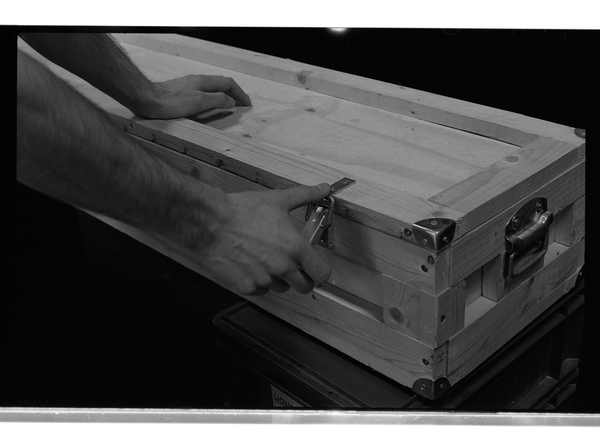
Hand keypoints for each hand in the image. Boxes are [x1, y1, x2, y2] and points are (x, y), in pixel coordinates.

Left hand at [142, 74, 251, 118]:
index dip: (239, 93)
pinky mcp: (181, 91)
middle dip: (234, 92)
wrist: (148, 99)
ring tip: (230, 103)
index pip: (228, 83)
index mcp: (204, 81)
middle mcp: (197, 80)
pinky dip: (213, 97)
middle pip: (221, 83)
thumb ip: (217, 100)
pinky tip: (210, 104)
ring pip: (212, 87)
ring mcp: (189, 85)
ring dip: (224, 94)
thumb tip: (231, 101)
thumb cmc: (172, 102)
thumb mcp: (199, 102)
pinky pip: (204, 92)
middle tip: (242, 102)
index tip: (247, 103)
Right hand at [200, 183, 331, 295]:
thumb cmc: (240, 211)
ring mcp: (264, 279)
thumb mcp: (277, 199)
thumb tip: (322, 189)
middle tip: (294, 267)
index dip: (320, 271)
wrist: (209, 222)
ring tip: (267, 259)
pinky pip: (260, 290)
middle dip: (302, 278)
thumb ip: (305, 195)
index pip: (321, 273)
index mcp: (294, 247)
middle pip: (304, 286)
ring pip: (281, 288)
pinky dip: (259, 282)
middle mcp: (282, 267)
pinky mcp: (246, 287)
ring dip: (279, 278)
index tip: (316, 268)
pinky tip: (252, 265)